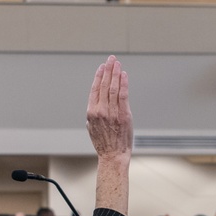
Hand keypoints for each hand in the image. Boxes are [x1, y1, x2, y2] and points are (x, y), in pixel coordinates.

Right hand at [88, 56, 132, 213]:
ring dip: (116, 73)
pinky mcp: (123, 115)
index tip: (102, 67)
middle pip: (104, 85)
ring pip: (113, 88)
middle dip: (108, 70)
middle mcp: (100, 110)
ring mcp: (112, 112)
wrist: (113, 156)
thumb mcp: (92, 127)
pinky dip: (123, 83)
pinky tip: (124, 75)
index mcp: (91, 112)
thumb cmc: (103, 143)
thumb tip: (96, 103)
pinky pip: (123, 95)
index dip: (99, 76)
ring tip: (118, 64)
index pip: (95, 89)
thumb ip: (93, 113)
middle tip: (111, 59)